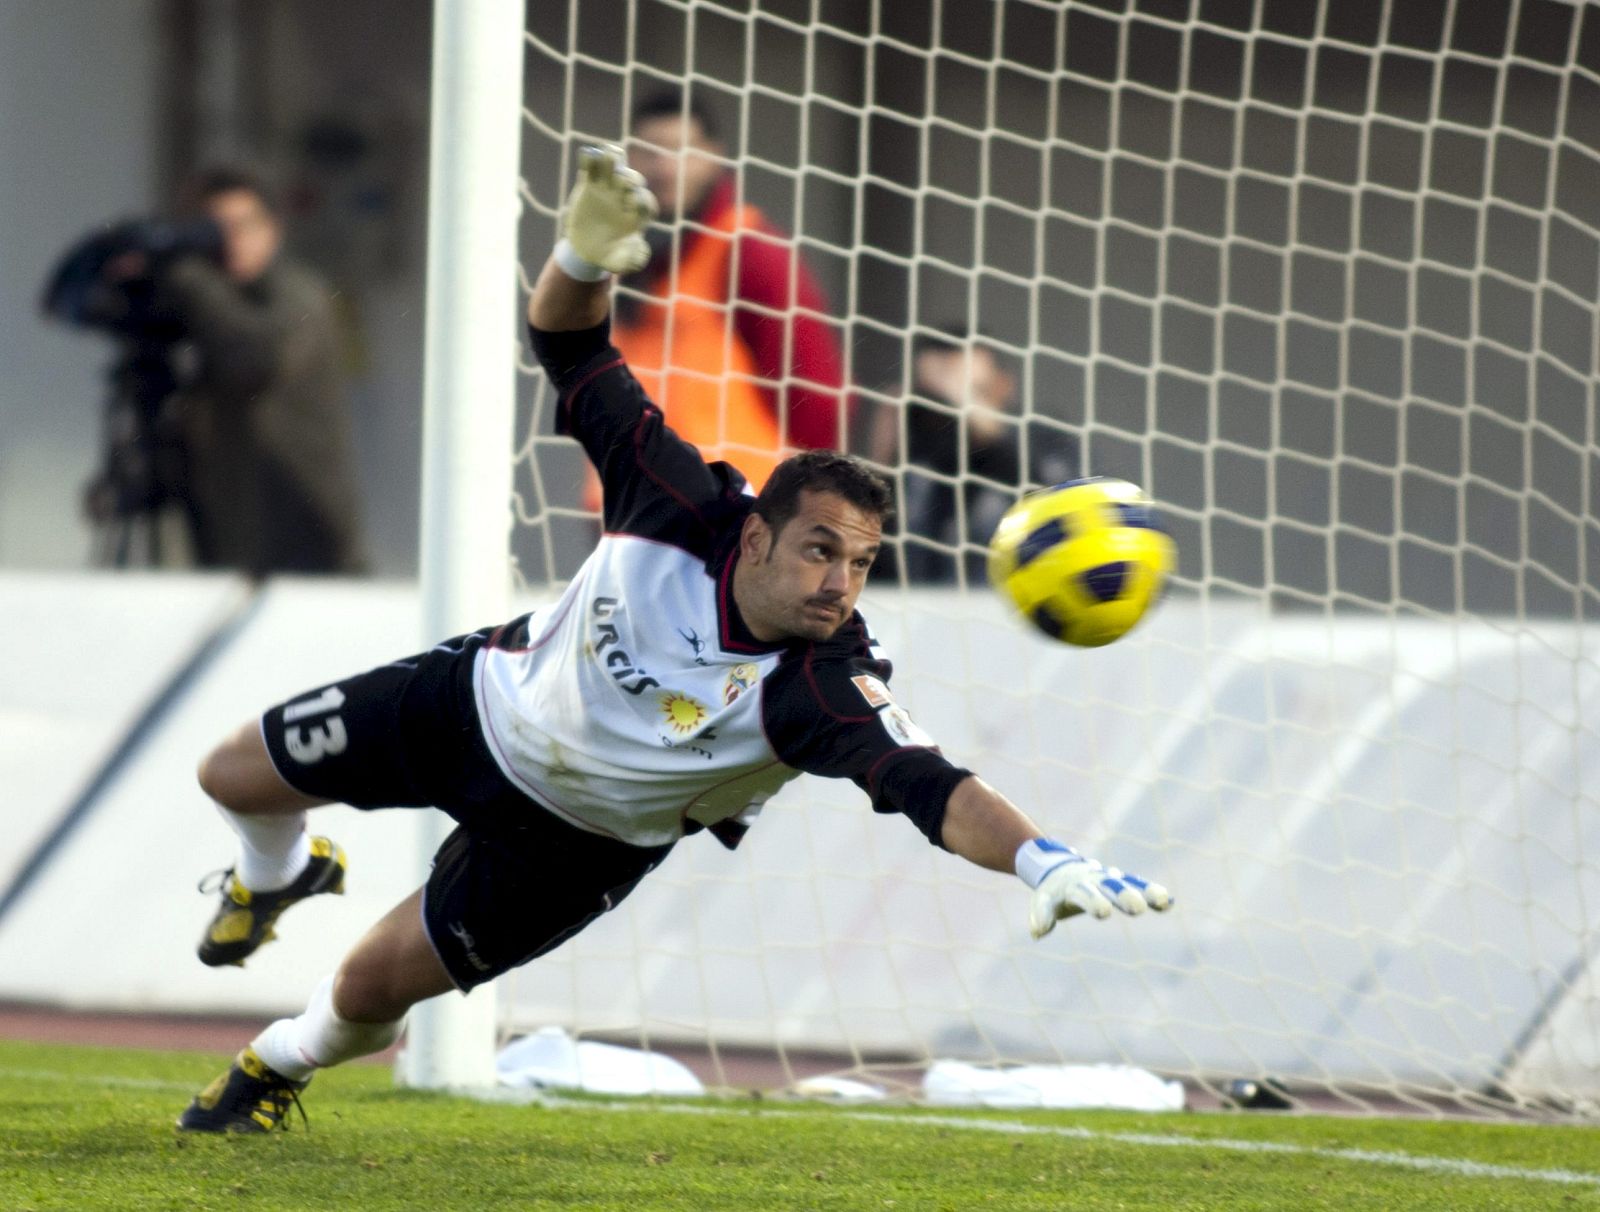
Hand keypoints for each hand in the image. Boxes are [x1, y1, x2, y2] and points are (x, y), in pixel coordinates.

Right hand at [563, 143, 656, 273]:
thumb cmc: (609, 256)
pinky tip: (587, 154)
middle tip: (624, 180)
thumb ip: (633, 260)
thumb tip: (639, 246)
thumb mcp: (620, 263)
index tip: (634, 202)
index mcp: (637, 215)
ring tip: (608, 154)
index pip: (645, 203)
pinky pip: (590, 169)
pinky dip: (589, 160)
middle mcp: (625, 198)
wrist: (586, 250)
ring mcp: (608, 189)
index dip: (641, 201)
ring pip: (613, 169)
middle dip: (630, 179)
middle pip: (632, 182)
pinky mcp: (589, 184)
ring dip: (613, 160)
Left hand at [1028, 846, 1170, 937]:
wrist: (1060, 866)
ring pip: (1129, 885)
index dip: (1093, 901)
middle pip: (1110, 886)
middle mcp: (1095, 879)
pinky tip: (1168, 902)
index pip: (1083, 893)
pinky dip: (1152, 893)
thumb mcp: (1044, 900)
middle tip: (1136, 908)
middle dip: (1122, 895)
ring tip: (1161, 901)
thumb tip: (1037, 932)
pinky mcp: (1122, 883)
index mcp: (1074, 885)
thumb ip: (1042, 914)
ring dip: (1144, 892)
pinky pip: (1139, 886)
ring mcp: (1110, 880)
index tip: (1104, 912)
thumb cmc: (1053, 890)